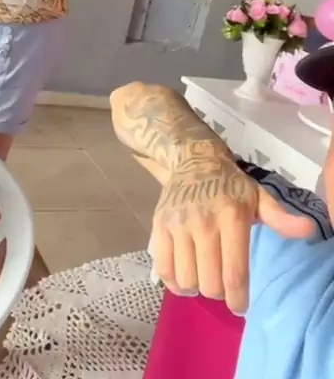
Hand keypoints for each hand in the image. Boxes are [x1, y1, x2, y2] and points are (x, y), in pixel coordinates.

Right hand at [151, 141, 314, 313]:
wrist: (194, 160)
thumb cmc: (230, 185)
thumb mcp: (258, 197)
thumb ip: (280, 218)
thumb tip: (308, 230)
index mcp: (232, 216)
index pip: (234, 273)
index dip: (238, 299)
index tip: (241, 307)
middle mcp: (203, 221)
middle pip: (209, 282)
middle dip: (219, 293)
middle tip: (223, 285)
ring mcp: (178, 224)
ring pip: (186, 280)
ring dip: (197, 288)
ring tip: (204, 278)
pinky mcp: (158, 226)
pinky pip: (164, 270)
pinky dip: (174, 283)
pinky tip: (185, 276)